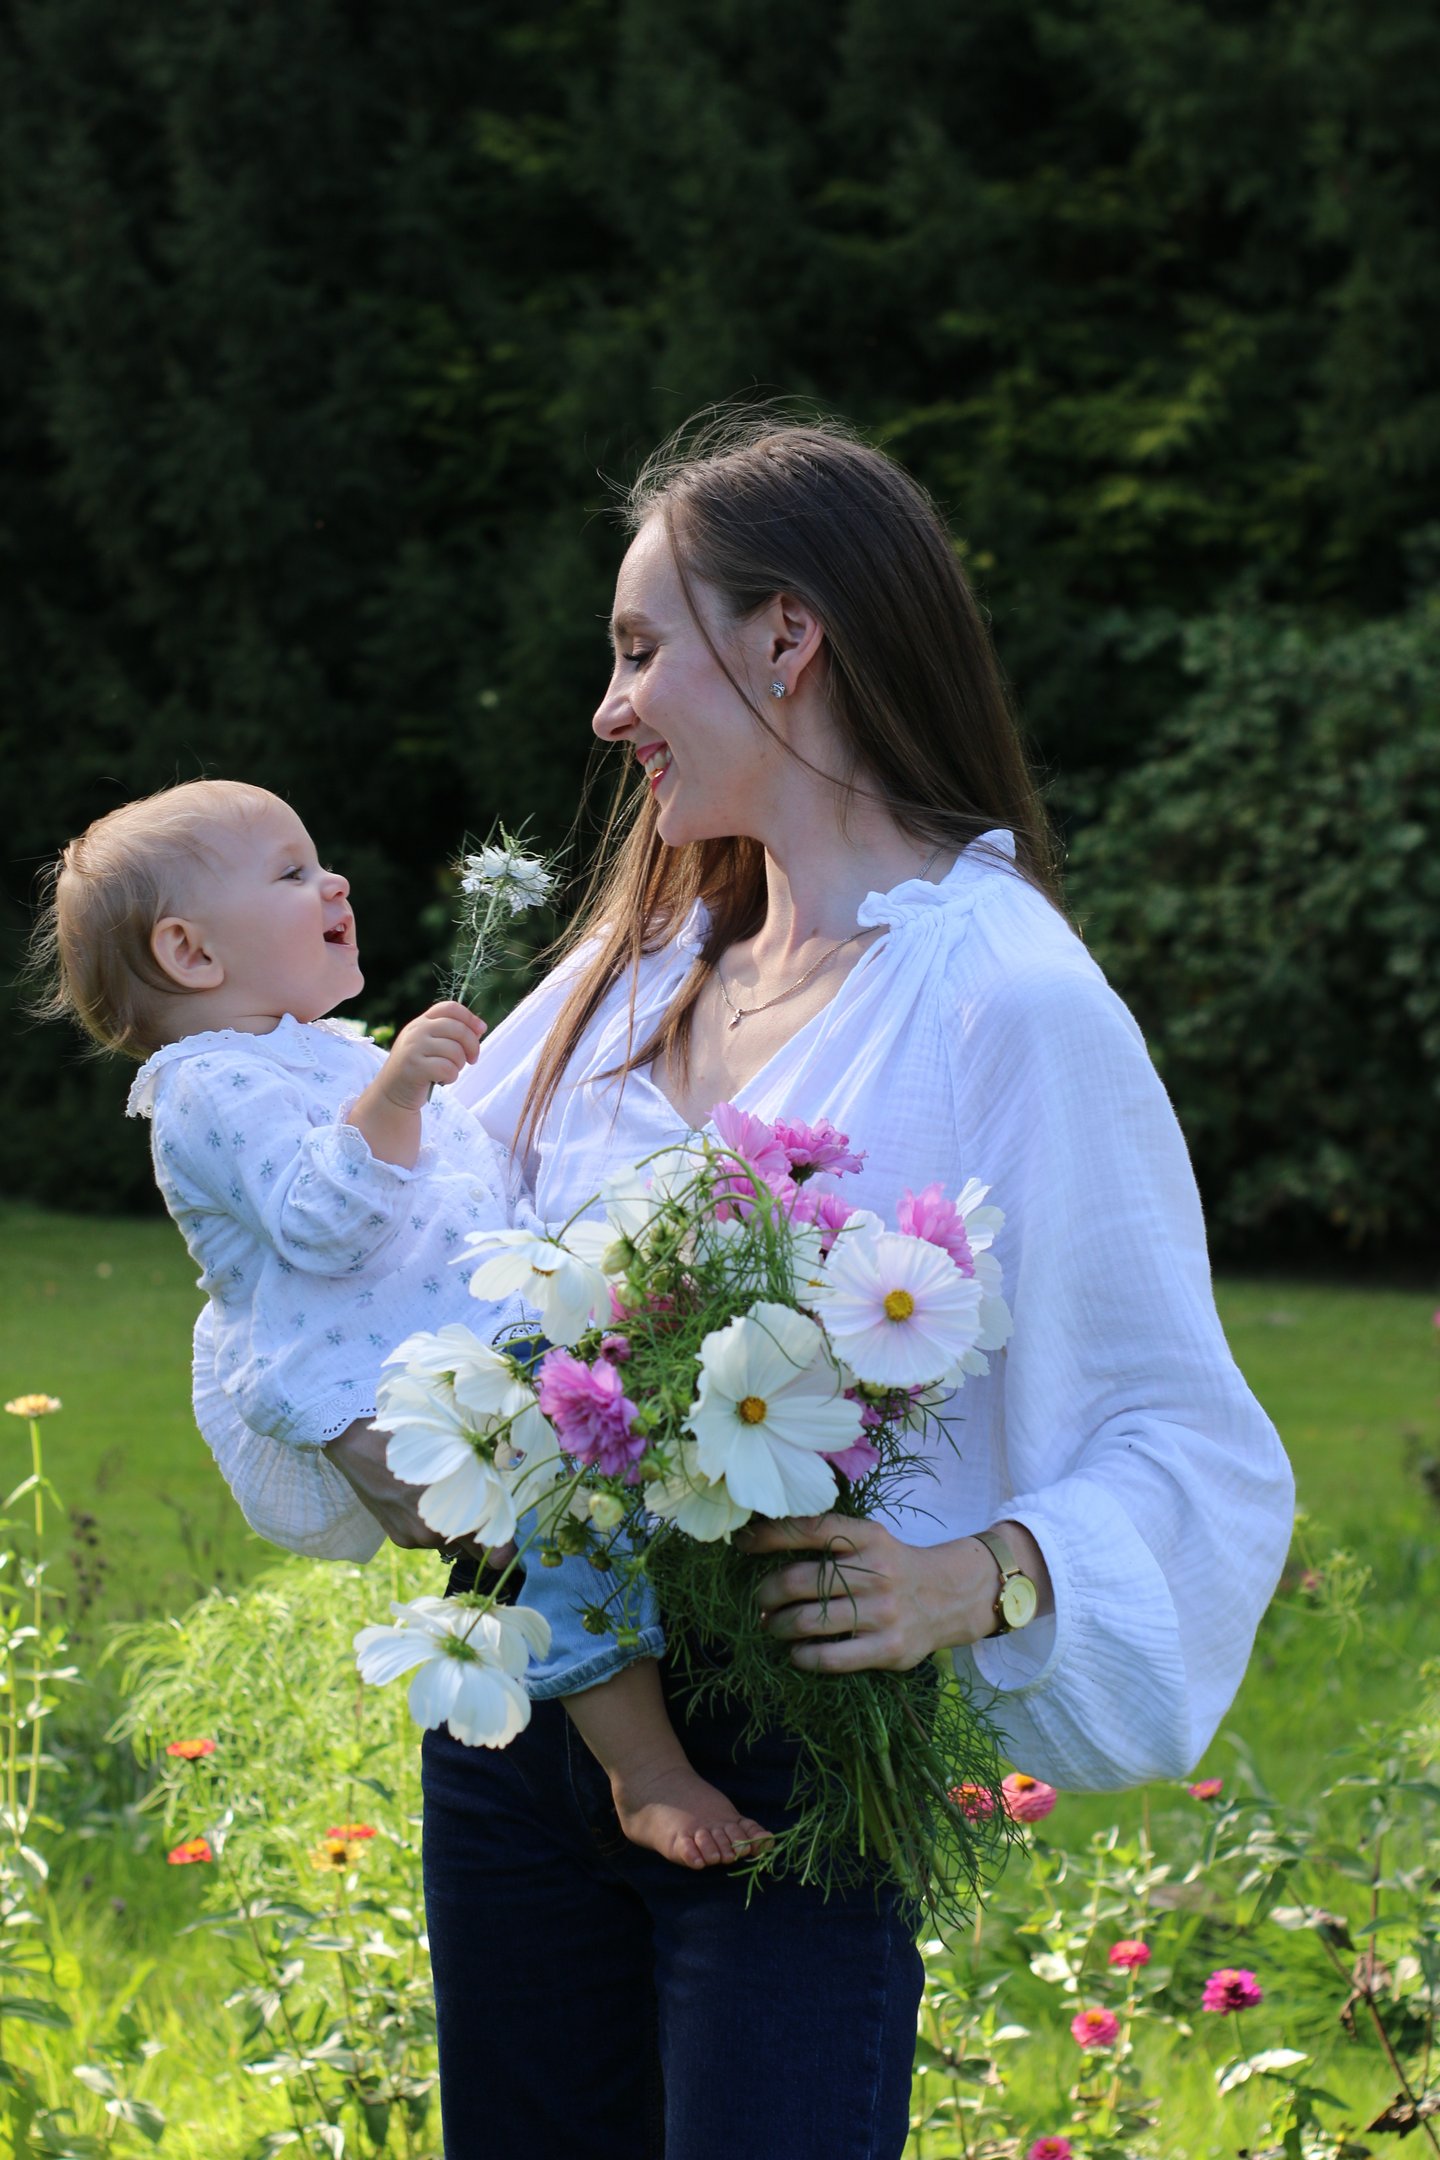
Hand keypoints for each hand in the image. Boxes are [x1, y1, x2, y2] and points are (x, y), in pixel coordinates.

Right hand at [324, 1417, 499, 1562]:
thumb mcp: (452, 1457)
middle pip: (469, 1547)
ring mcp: (414, 1539)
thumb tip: (503, 1494)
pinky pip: (425, 1540)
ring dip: (451, 1529)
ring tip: (443, 1499)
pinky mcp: (399, 1540)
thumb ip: (480, 1481)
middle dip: (477, 1536)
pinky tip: (420, 1502)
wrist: (359, 1446)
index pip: (488, 1548)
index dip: (501, 1551)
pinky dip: (429, 1526)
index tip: (507, 1553)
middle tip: (481, 1514)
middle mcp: (434, 1533)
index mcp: (452, 1512)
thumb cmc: (412, 1442)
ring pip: (447, 1542)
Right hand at [380, 1001, 485, 1110]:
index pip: (450, 1008)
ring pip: (455, 1051)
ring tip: (450, 1071)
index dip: (470, 1018)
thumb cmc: (417, 1069)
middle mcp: (416, 1031)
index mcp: (421, 1022)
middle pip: (458, 1029)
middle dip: (473, 1046)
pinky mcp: (414, 1067)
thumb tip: (480, 1027)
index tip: (480, 1030)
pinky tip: (442, 1080)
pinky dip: (451, 1077)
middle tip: (472, 1060)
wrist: (392, 1093)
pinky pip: (447, 1068)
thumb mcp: (430, 1046)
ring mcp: (413, 1048)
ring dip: (459, 1065)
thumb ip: (451, 1035)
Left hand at [739, 1514, 1007, 1673]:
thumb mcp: (871, 1539)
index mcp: (869, 1537)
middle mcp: (877, 1572)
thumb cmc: (894, 1566)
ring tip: (771, 1626)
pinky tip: (796, 1652)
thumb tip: (763, 1543)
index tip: (742, 1544)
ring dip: (778, 1626)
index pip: (810, 1530)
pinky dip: (803, 1656)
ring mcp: (884, 1612)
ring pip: (810, 1621)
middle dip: (767, 1593)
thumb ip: (830, 1539)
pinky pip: (831, 1657)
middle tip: (760, 1600)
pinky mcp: (889, 1649)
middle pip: (800, 1581)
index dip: (770, 1536)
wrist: (951, 1596)